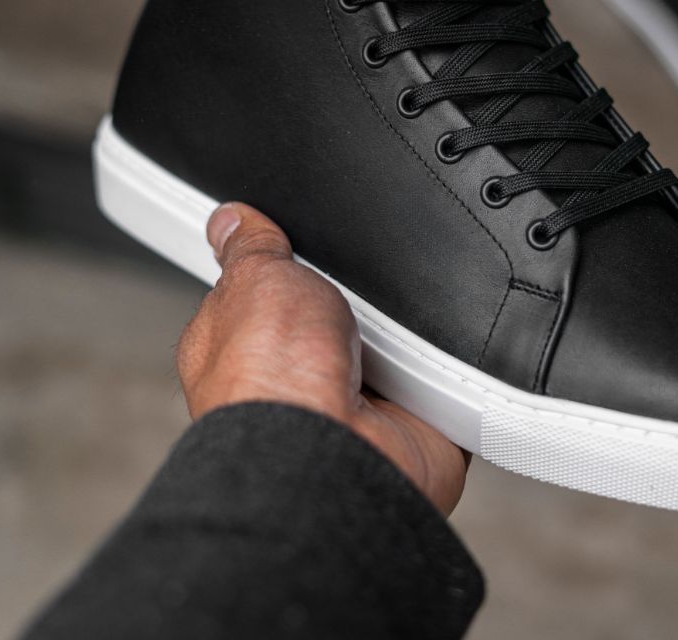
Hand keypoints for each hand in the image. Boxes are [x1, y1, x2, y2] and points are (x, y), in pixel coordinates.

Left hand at [176, 202, 468, 514]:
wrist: (333, 458)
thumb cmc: (270, 384)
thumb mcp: (254, 280)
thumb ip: (252, 247)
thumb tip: (231, 220)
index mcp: (249, 341)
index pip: (280, 284)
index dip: (301, 262)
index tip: (316, 249)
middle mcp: (302, 374)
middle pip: (351, 305)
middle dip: (364, 294)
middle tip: (360, 296)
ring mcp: (359, 399)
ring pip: (401, 336)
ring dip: (407, 330)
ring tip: (393, 336)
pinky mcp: (413, 421)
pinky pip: (446, 375)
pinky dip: (445, 366)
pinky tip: (425, 366)